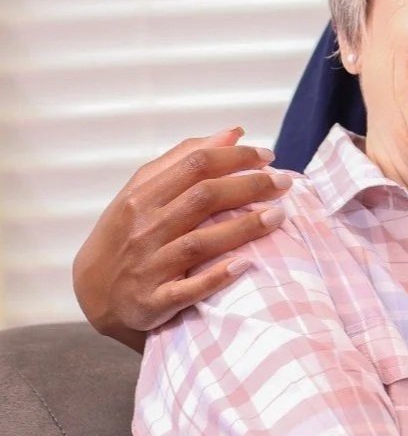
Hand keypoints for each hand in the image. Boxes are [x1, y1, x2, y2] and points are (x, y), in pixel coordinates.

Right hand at [72, 127, 291, 350]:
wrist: (94, 291)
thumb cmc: (129, 232)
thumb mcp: (145, 191)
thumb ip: (185, 160)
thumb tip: (233, 133)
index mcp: (143, 196)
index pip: (195, 165)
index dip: (237, 157)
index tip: (269, 157)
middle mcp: (144, 228)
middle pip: (203, 198)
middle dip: (249, 186)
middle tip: (285, 183)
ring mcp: (148, 266)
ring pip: (199, 242)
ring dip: (243, 227)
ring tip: (279, 215)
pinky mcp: (153, 301)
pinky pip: (187, 290)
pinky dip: (215, 277)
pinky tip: (245, 265)